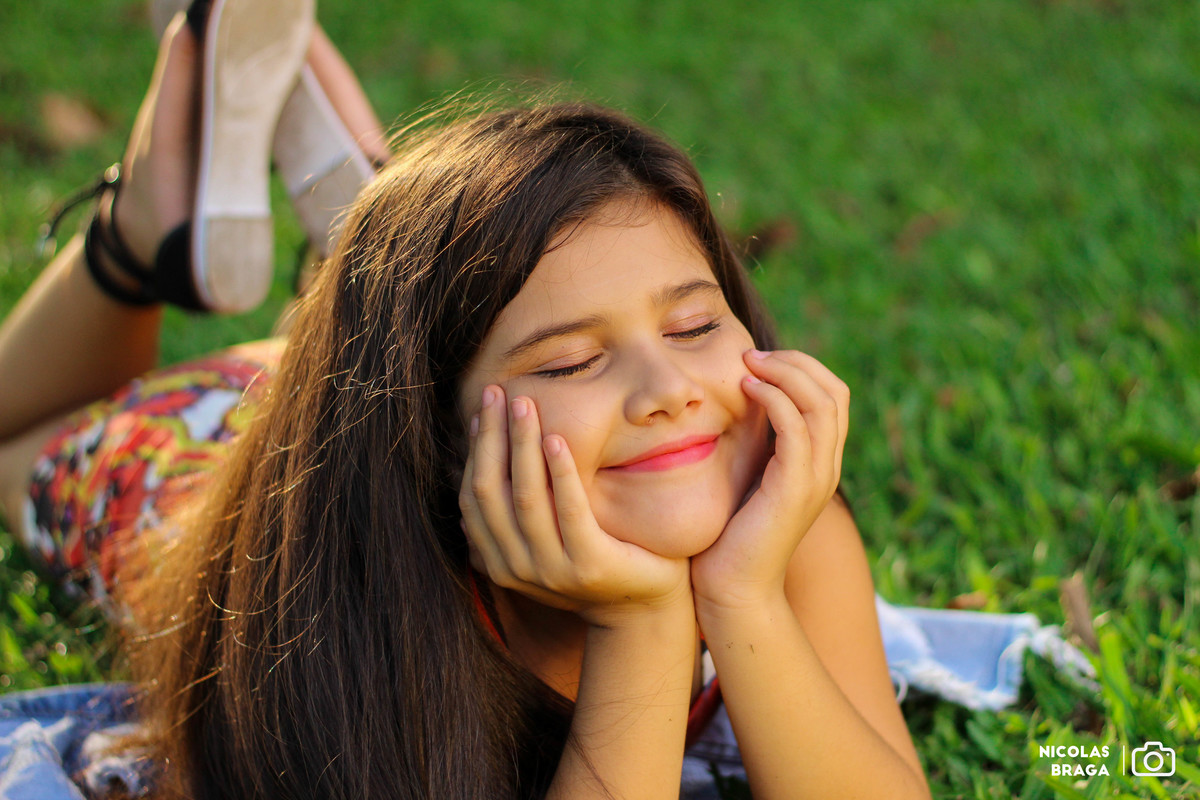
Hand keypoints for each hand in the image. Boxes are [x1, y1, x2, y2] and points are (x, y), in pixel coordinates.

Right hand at [458, 385, 690, 627]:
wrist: (644, 607)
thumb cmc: (595, 560)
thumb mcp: (546, 539)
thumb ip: (516, 513)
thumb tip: (482, 460)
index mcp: (500, 561)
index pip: (475, 496)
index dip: (476, 449)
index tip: (484, 408)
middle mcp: (517, 569)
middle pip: (491, 491)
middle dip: (492, 436)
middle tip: (497, 392)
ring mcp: (552, 570)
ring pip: (525, 497)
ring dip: (523, 444)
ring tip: (526, 404)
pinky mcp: (589, 565)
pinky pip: (569, 509)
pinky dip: (561, 472)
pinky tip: (557, 439)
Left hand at [690, 350, 848, 611]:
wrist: (731, 591)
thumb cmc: (728, 536)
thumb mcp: (746, 478)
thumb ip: (754, 445)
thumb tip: (737, 405)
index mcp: (818, 463)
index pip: (832, 396)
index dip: (801, 367)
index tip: (759, 360)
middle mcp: (825, 468)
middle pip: (834, 392)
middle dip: (796, 362)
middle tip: (753, 355)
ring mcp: (815, 479)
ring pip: (821, 403)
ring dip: (784, 373)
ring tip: (748, 365)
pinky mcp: (794, 490)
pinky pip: (797, 428)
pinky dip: (774, 399)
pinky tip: (745, 391)